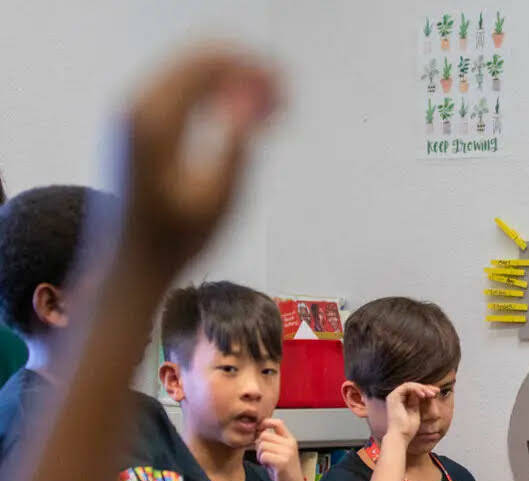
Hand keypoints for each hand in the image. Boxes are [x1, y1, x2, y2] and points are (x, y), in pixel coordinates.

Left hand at [118, 46, 278, 271]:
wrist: (132, 262)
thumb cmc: (178, 240)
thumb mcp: (219, 198)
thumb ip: (238, 144)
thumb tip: (255, 99)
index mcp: (154, 121)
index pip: (207, 66)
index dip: (252, 69)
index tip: (287, 90)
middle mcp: (134, 105)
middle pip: (197, 59)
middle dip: (244, 70)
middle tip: (283, 97)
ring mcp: (130, 111)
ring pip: (189, 69)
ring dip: (231, 80)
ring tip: (269, 109)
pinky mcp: (134, 121)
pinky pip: (178, 86)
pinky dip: (213, 91)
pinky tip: (240, 115)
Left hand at [256, 418, 305, 480]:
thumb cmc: (284, 474)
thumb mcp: (280, 454)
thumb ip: (272, 443)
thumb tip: (258, 432)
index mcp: (290, 440)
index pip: (277, 423)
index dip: (265, 424)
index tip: (258, 431)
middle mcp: (290, 444)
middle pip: (264, 435)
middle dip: (259, 446)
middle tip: (265, 456)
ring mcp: (287, 452)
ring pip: (262, 445)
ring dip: (260, 454)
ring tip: (267, 462)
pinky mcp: (282, 462)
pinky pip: (263, 455)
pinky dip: (262, 461)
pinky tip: (268, 467)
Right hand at [382, 382, 440, 445]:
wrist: (401, 435)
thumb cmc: (408, 428)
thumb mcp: (416, 411)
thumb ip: (417, 402)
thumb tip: (424, 393)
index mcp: (400, 401)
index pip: (414, 391)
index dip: (426, 390)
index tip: (437, 393)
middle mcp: (396, 397)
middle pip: (412, 387)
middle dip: (426, 388)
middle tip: (437, 391)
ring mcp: (393, 396)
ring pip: (410, 385)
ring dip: (422, 388)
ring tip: (431, 394)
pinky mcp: (393, 396)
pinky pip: (406, 387)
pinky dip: (416, 389)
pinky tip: (424, 395)